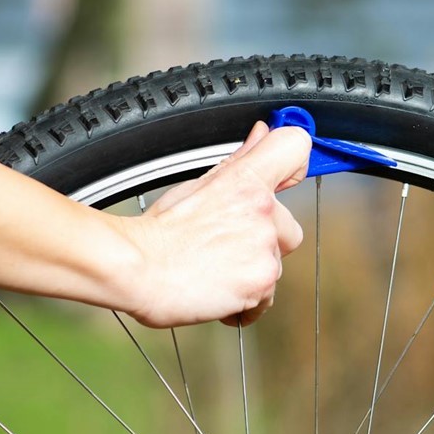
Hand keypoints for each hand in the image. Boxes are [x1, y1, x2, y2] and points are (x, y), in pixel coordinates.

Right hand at [120, 122, 309, 326]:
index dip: (296, 163)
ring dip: (250, 271)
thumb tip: (261, 133)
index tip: (287, 176)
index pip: (295, 147)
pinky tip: (217, 289)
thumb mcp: (199, 185)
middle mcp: (262, 211)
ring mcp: (264, 248)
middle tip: (224, 246)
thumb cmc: (160, 231)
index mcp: (245, 179)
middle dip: (264, 242)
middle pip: (290, 227)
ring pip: (274, 265)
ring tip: (213, 269)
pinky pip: (265, 297)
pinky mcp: (262, 284)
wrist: (138, 269)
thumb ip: (240, 161)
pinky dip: (245, 300)